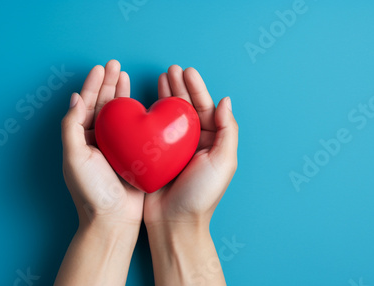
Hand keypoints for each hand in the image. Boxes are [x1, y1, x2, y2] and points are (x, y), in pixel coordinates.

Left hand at [61, 59, 143, 226]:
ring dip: (120, 93)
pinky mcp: (132, 154)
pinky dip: (135, 113)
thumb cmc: (92, 191)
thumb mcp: (74, 158)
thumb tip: (75, 99)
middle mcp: (97, 141)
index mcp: (81, 140)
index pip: (85, 106)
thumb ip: (71, 128)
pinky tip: (139, 101)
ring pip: (117, 114)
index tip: (100, 68)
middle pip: (102, 105)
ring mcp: (115, 147)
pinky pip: (133, 128)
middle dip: (107, 84)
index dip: (92, 85)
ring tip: (124, 74)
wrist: (114, 220)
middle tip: (114, 65)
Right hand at [143, 65, 237, 285]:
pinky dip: (150, 114)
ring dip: (166, 95)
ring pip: (169, 115)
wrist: (173, 222)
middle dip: (180, 87)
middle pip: (187, 108)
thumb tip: (225, 101)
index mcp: (211, 142)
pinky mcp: (154, 155)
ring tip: (161, 77)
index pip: (205, 108)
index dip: (197, 88)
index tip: (187, 71)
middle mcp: (193, 142)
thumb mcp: (223, 162)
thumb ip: (228, 131)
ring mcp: (172, 148)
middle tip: (171, 69)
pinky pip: (152, 129)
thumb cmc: (201, 195)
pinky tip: (145, 101)